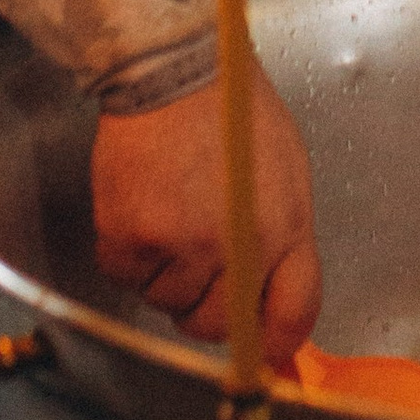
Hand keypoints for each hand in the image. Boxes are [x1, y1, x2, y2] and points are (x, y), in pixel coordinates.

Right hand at [89, 62, 322, 363]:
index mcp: (288, 229)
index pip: (294, 314)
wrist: (175, 71)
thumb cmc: (231, 111)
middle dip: (204, 309)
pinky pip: (125, 278)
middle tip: (193, 268)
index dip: (273, 341)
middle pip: (218, 325)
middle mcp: (240, 248)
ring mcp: (184, 247)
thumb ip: (280, 236)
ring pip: (165, 302)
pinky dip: (126, 256)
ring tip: (166, 214)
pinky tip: (139, 210)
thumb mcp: (284, 172)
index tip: (261, 348)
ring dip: (161, 273)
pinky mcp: (135, 239)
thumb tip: (269, 288)